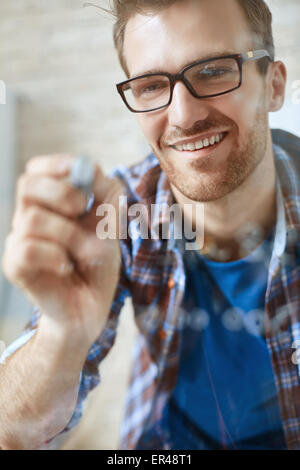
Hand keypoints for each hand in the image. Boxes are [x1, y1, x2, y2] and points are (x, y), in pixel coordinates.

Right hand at [2, 154, 124, 345]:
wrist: (89, 308)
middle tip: (83, 211)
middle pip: (27, 184)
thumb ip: (106, 196)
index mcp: (48, 204)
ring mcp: (18, 241)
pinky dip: (54, 255)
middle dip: (63, 193)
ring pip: (33, 218)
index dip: (55, 164)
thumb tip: (93, 168)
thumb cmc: (96, 264)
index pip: (35, 171)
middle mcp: (28, 218)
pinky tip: (65, 267)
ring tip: (89, 253)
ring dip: (71, 235)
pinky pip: (28, 248)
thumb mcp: (110, 227)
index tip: (79, 169)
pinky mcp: (15, 266)